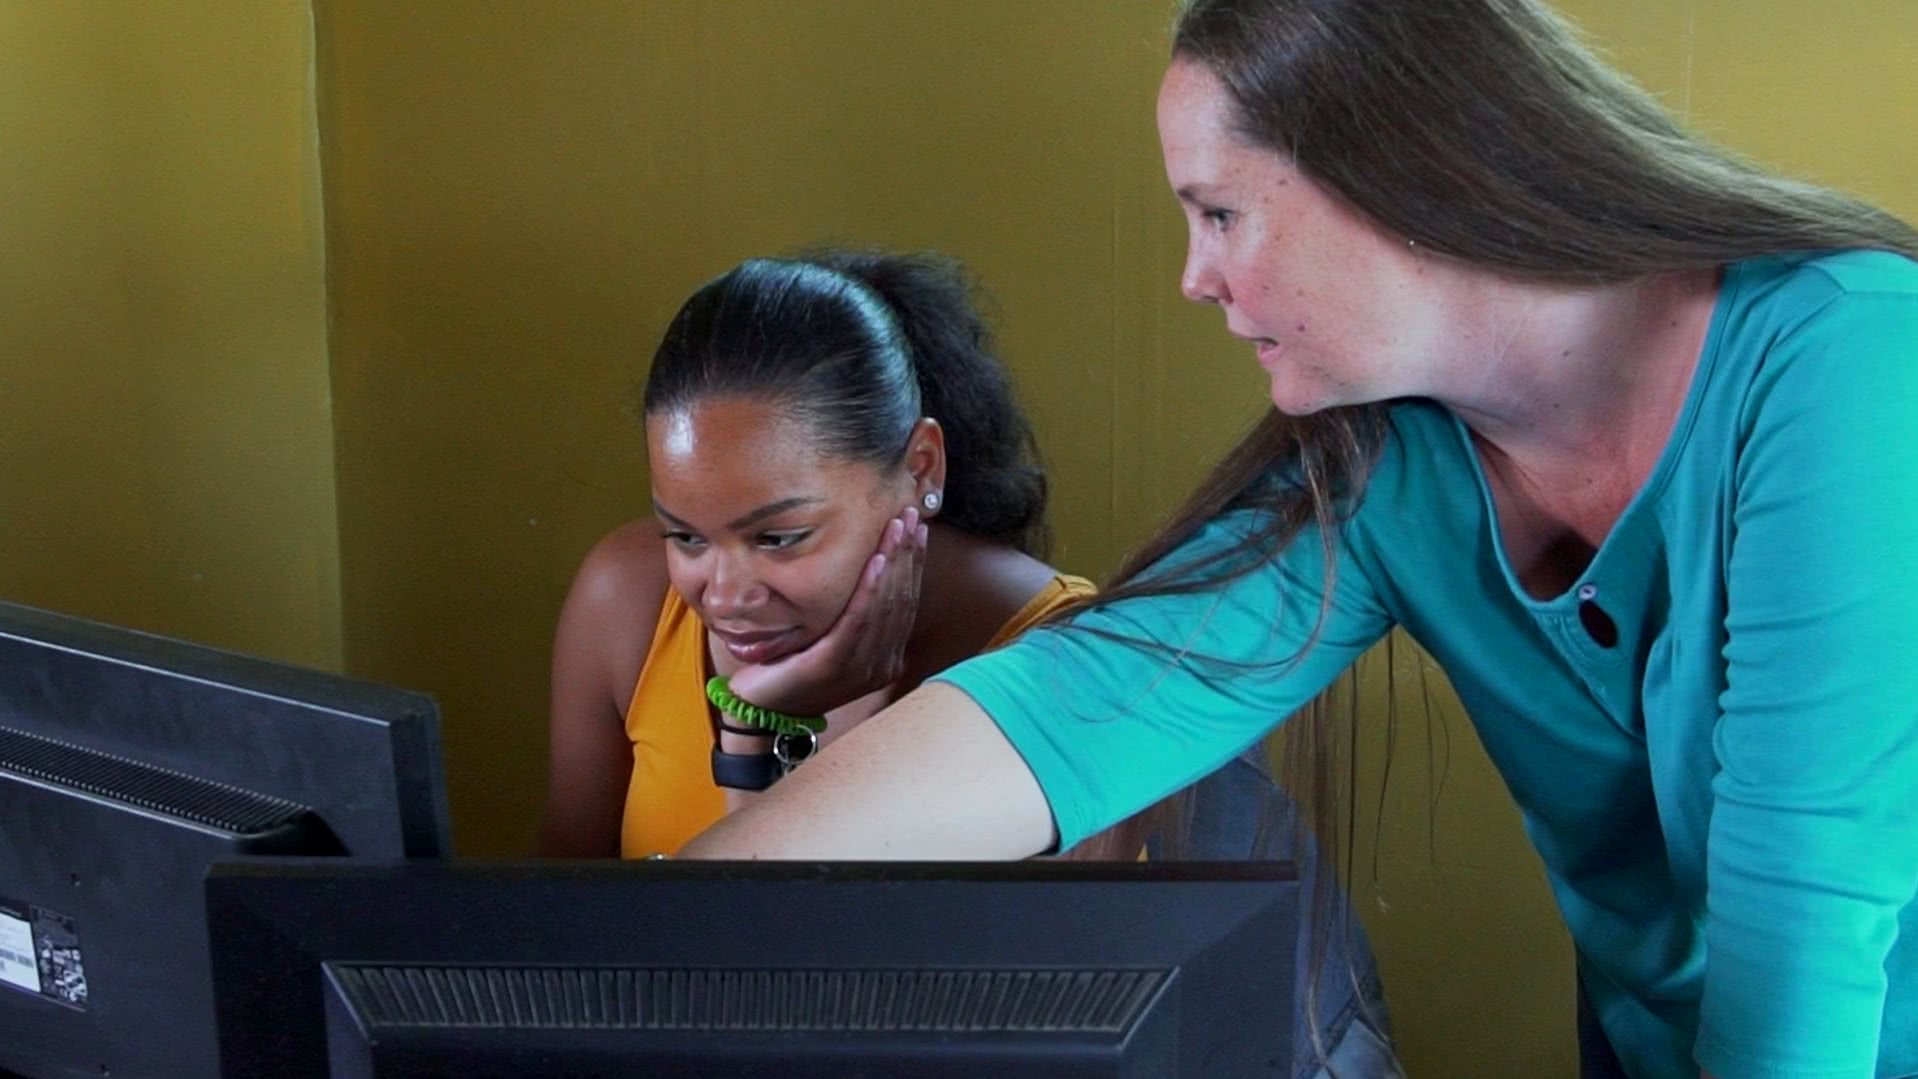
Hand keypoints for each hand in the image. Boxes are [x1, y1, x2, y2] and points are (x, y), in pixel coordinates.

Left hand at [725, 506, 927, 716]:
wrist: (758, 706)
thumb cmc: (790, 666)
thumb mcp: (829, 635)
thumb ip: (852, 612)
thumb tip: (868, 561)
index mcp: (884, 657)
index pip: (906, 603)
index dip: (913, 563)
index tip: (916, 527)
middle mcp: (880, 664)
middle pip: (901, 600)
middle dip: (907, 554)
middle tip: (909, 516)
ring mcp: (860, 668)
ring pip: (886, 606)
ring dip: (894, 562)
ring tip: (896, 529)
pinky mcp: (833, 666)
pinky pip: (858, 621)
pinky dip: (870, 589)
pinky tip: (876, 562)